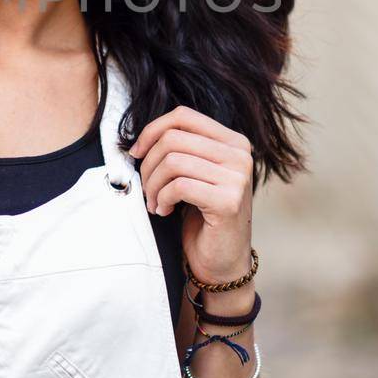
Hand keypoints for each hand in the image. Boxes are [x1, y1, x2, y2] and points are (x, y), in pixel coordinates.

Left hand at [130, 106, 253, 285]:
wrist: (222, 261)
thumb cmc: (203, 216)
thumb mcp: (194, 174)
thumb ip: (180, 150)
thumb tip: (140, 140)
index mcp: (233, 142)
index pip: (183, 116)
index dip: (152, 130)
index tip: (136, 153)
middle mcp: (240, 155)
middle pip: (173, 138)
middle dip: (148, 164)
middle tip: (146, 188)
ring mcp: (238, 177)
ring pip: (173, 162)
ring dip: (153, 185)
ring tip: (154, 202)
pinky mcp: (229, 201)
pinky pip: (179, 186)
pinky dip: (163, 198)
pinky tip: (165, 211)